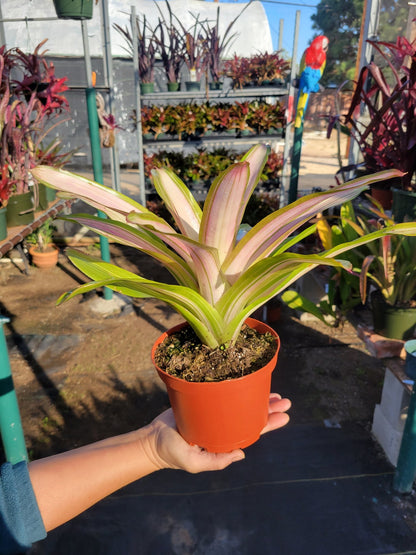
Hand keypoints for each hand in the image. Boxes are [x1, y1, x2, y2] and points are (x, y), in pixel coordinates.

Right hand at [145, 393, 290, 473]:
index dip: (269, 423)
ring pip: (241, 403)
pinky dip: (236, 386)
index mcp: (224, 440)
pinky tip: (246, 380)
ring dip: (258, 398)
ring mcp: (214, 413)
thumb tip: (241, 454)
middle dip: (270, 409)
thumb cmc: (173, 454)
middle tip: (286, 401)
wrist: (152, 440)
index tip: (285, 416)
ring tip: (275, 393)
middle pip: (251, 415)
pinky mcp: (203, 400)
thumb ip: (217, 461)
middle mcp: (223, 426)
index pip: (252, 431)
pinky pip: (224, 392)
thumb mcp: (195, 463)